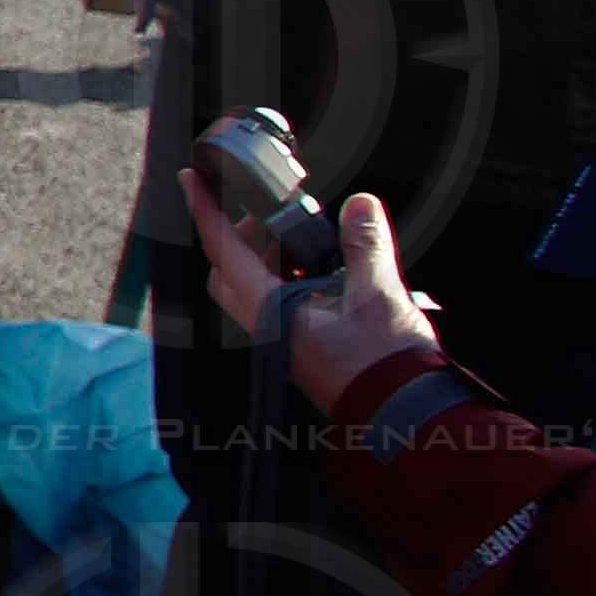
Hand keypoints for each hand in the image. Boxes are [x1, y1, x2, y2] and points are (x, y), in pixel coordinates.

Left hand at [181, 167, 444, 416]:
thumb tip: (359, 205)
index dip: (206, 210)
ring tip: (307, 237)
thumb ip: (364, 247)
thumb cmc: (385, 367)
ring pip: (253, 286)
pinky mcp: (298, 347)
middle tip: (274, 212)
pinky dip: (290, 277)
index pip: (224, 250)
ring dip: (271, 255)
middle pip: (229, 268)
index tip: (192, 180)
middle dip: (243, 233)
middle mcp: (265, 326)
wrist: (403, 416)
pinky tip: (323, 268)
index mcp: (270, 311)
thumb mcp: (379, 296)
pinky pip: (278, 303)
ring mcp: (279, 339)